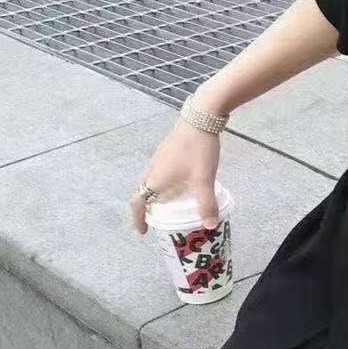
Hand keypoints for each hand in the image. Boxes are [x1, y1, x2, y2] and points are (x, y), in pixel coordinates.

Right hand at [129, 114, 222, 233]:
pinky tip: (181, 185)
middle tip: (155, 220)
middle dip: (145, 208)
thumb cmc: (198, 150)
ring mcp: (159, 158)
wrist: (201, 118)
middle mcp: (152, 169)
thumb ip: (206, 203)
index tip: (143, 231)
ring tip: (168, 205)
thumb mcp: (204, 179)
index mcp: (155, 179)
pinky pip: (160, 172)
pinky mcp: (168, 150)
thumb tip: (210, 226)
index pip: (137, 202)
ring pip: (151, 181)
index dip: (138, 218)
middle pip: (142, 192)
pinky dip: (163, 184)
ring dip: (154, 195)